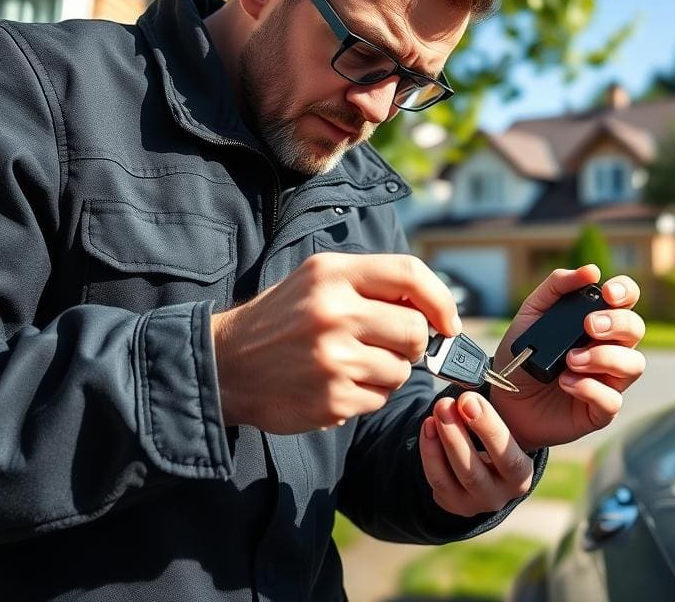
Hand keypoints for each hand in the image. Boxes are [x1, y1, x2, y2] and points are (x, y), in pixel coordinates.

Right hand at [212, 253, 460, 432]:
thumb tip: (435, 309)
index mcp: (333, 274)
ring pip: (402, 370)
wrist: (226, 365)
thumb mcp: (319, 280)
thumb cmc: (282, 319)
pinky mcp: (330, 399)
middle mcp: (334, 313)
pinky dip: (369, 394)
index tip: (448, 321)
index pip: (410, 274)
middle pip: (415, 330)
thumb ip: (373, 285)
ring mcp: (332, 359)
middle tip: (391, 345)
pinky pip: (380, 399)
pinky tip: (338, 383)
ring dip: (389, 371)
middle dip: (414, 342)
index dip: (441, 299)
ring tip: (353, 363)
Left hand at [419, 393, 533, 516]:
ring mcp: (474, 503)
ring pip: (453, 476)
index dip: (488, 428)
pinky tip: (428, 425)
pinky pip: (437, 479)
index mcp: (521, 475)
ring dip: (442, 440)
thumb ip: (495, 411)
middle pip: (475, 470)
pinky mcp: (452, 503)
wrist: (487, 469)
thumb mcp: (507, 428)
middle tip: (445, 403)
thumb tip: (475, 378)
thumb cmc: (498, 439)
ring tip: (437, 409)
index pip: (508, 458)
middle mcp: (500, 495)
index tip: (469, 400)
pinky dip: (429, 451)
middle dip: (457, 435)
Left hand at [490, 265, 645, 451]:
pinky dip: (589, 388)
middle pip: (636, 329)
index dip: (625, 292)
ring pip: (634, 364)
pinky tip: (566, 382)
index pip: (626, 300)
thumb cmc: (521, 355)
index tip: (608, 293)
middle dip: (616, 324)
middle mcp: (609, 348)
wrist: (503, 398)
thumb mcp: (530, 314)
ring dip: (604, 357)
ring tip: (571, 360)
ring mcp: (608, 379)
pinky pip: (612, 399)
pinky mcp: (600, 410)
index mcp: (596, 320)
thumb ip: (556, 287)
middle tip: (588, 326)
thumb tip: (591, 270)